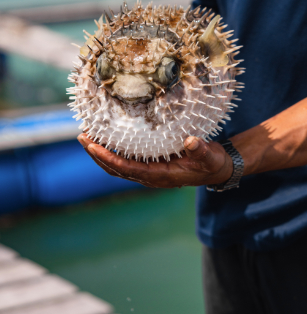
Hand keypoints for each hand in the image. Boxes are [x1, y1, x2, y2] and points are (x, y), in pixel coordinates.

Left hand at [77, 133, 233, 188]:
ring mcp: (148, 173)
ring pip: (117, 167)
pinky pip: (125, 161)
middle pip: (115, 169)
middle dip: (96, 154)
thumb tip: (191, 142)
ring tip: (87, 136)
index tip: (93, 146)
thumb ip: (201, 150)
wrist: (217, 168)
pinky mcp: (150, 166)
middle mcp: (150, 177)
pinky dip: (112, 151)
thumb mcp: (210, 156)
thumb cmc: (212, 163)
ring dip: (100, 153)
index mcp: (160, 176)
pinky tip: (106, 138)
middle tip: (82, 136)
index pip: (127, 169)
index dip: (109, 158)